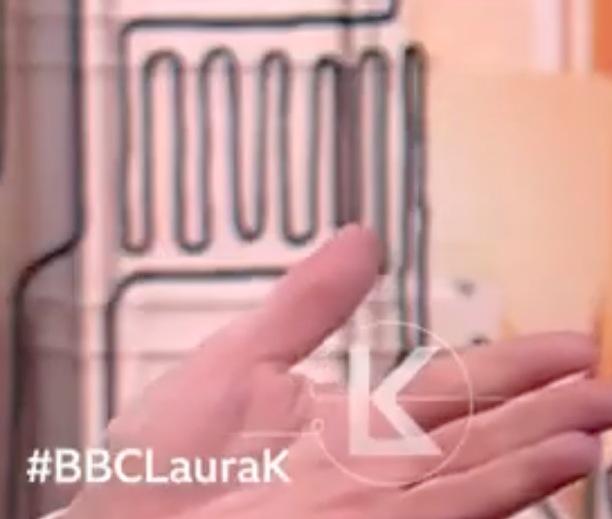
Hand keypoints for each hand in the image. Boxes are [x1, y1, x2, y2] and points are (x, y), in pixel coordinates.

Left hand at [70, 224, 611, 518]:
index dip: (516, 364)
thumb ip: (307, 303)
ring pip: (470, 473)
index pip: (452, 384)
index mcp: (349, 424)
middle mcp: (369, 468)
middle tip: (608, 387)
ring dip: (536, 454)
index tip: (576, 345)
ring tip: (595, 427)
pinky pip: (440, 509)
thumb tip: (362, 237)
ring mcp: (366, 506)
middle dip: (546, 412)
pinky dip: (494, 488)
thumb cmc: (163, 464)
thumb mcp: (236, 360)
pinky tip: (541, 469)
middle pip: (476, 432)